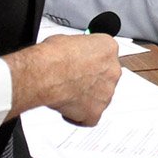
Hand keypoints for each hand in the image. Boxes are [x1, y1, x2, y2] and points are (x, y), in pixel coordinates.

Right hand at [4, 32, 120, 123]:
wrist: (45, 74)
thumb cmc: (53, 56)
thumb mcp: (68, 40)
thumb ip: (80, 50)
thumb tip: (73, 54)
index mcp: (108, 48)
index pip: (106, 56)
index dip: (91, 62)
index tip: (82, 64)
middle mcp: (112, 71)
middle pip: (105, 78)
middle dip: (91, 81)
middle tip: (74, 80)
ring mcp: (106, 93)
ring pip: (99, 98)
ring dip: (86, 97)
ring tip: (66, 93)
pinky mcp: (96, 112)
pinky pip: (89, 117)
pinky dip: (78, 116)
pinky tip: (66, 108)